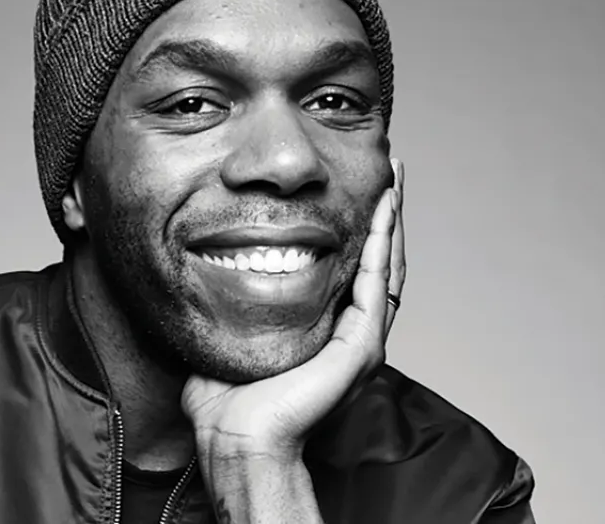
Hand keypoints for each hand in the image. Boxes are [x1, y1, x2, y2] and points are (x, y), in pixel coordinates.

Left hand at [182, 158, 405, 462]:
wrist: (235, 436)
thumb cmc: (225, 400)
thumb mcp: (229, 332)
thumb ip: (229, 304)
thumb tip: (209, 272)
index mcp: (326, 329)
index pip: (353, 267)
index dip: (359, 227)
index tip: (357, 187)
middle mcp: (350, 332)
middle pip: (380, 261)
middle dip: (386, 214)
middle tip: (390, 169)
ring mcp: (360, 340)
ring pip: (387, 267)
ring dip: (392, 222)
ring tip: (395, 179)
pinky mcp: (360, 349)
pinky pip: (377, 287)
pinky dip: (382, 247)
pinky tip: (384, 214)